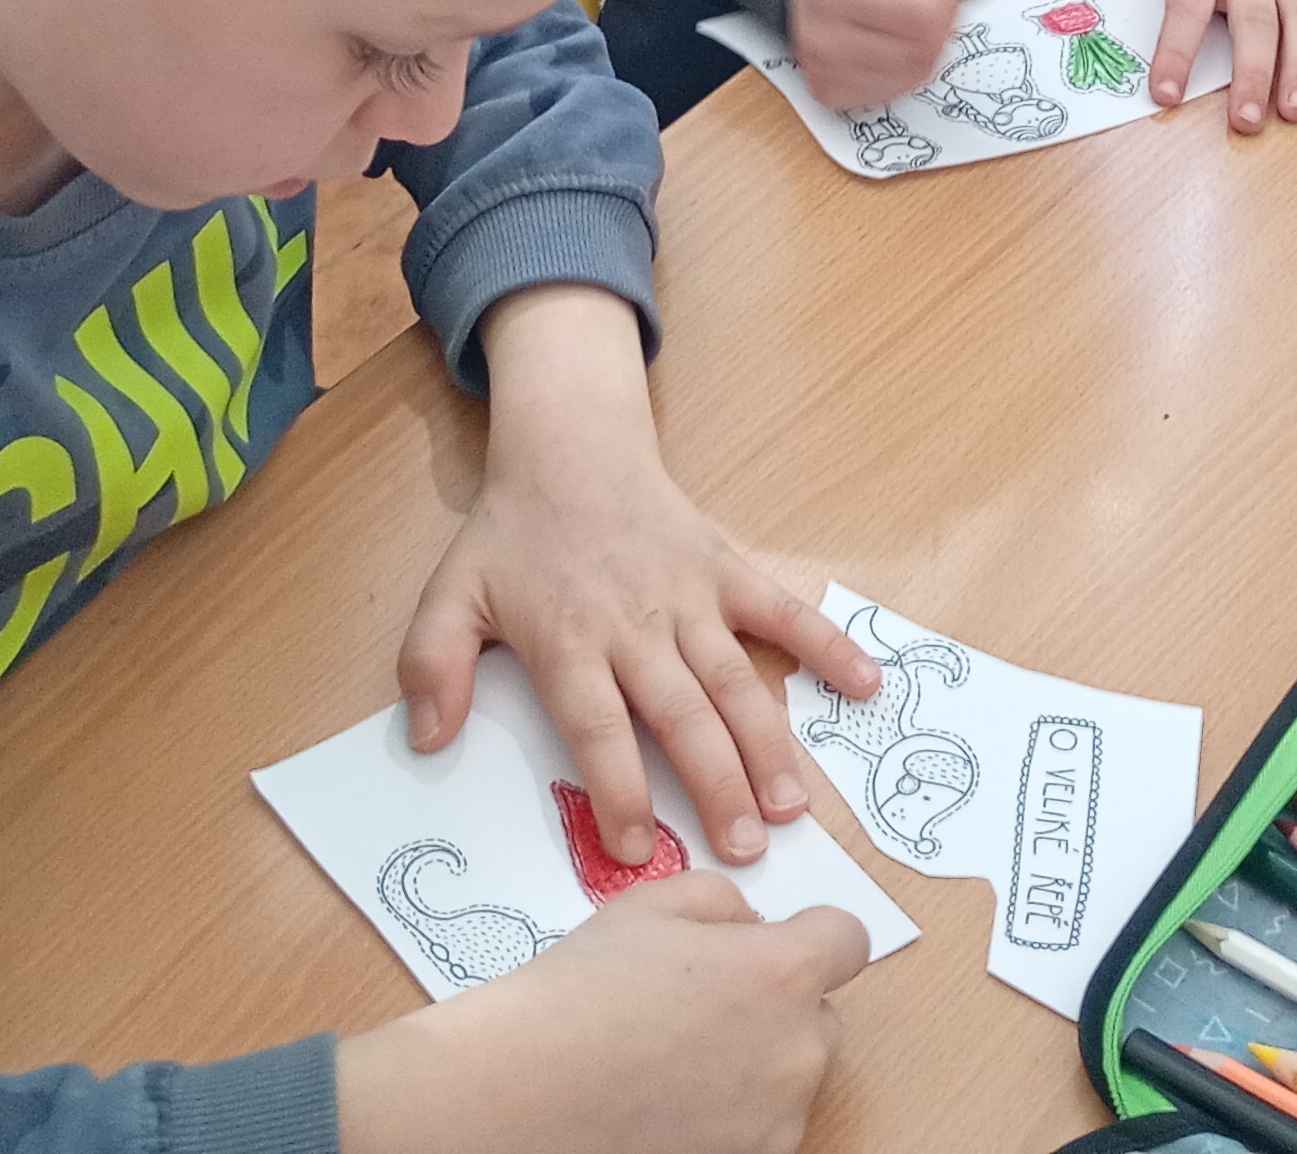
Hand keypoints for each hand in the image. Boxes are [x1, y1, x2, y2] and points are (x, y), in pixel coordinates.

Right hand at [335, 870, 867, 1153]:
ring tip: (670, 1060)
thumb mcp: (651, 905)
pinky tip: (664, 1103)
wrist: (517, 1095)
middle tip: (701, 1006)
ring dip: (752, 1066)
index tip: (779, 944)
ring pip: (787, 1080)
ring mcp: (774, 1123)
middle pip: (819, 1018)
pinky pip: (758, 1130)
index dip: (814, 935)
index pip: (848, 941)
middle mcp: (796, 1052)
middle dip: (775, 1007)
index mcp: (782, 973)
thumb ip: (724, 902)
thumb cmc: (576, 997)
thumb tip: (751, 927)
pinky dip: (727, 1118)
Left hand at [400, 287, 881, 874]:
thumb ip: (433, 666)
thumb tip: (429, 740)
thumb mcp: (450, 596)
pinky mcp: (728, 570)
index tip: (634, 851)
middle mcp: (638, 625)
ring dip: (768, 744)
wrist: (571, 446)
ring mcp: (691, 597)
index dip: (618, 790)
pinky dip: (829, 645)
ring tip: (795, 805)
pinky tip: (866, 687)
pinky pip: (785, 611)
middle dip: (715, 786)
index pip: (597, 728)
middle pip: (682, 716)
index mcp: (570, 640)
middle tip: (746, 850)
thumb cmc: (512, 534)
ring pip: (735, 681)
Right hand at [784, 0, 1001, 110]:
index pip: (924, 13)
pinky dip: (905, 64)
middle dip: (937, 18)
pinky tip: (885, 35)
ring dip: (924, 42)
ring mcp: (823, 68)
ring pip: (917, 71)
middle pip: (925, 47)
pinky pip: (898, 89)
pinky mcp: (830, 90)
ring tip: (896, 10)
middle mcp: (821, 33)